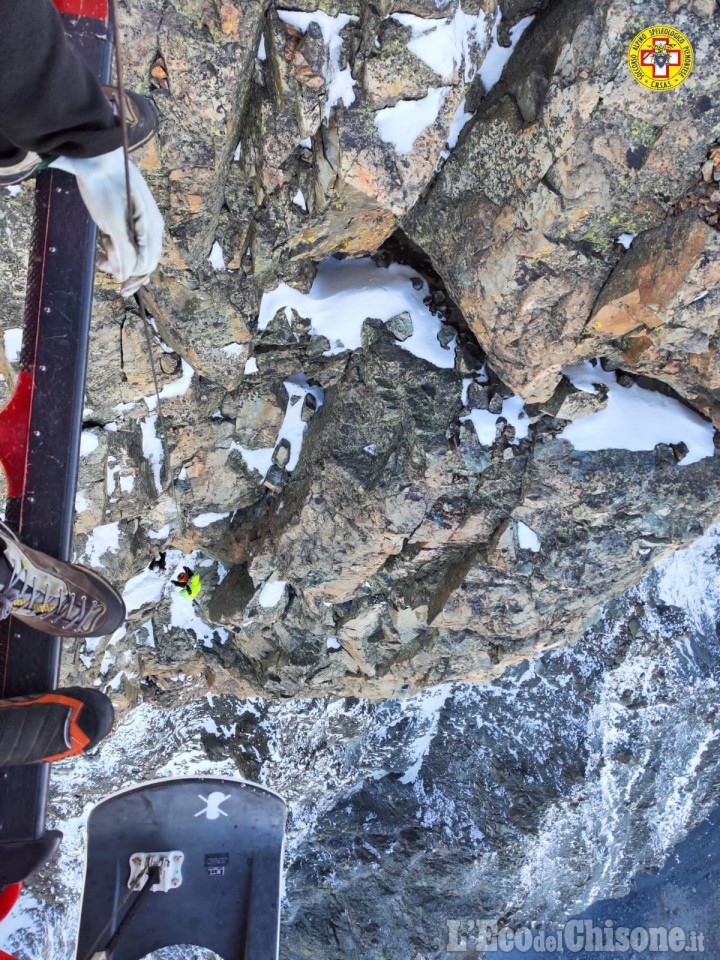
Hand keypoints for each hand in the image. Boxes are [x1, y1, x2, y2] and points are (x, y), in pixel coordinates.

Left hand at [51, 147, 163, 295]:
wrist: (96, 158)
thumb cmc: (106, 188)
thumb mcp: (113, 223)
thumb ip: (123, 251)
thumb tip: (126, 276)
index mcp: (151, 229)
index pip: (148, 264)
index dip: (133, 278)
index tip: (117, 286)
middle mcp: (150, 228)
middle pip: (144, 260)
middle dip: (125, 269)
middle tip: (103, 262)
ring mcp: (141, 223)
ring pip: (134, 252)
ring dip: (118, 257)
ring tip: (102, 251)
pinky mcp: (129, 218)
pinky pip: (128, 241)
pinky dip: (116, 247)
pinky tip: (104, 242)